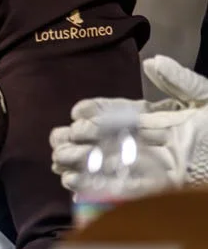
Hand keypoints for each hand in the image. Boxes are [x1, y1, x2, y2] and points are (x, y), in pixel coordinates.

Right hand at [50, 56, 207, 189]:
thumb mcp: (205, 97)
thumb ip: (179, 81)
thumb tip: (151, 61)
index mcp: (159, 119)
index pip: (120, 113)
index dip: (97, 112)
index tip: (77, 112)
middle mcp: (153, 143)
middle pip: (110, 141)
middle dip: (81, 141)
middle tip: (56, 141)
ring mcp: (157, 166)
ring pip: (113, 164)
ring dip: (85, 165)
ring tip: (58, 163)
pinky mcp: (164, 187)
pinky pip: (127, 187)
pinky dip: (101, 187)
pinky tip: (77, 184)